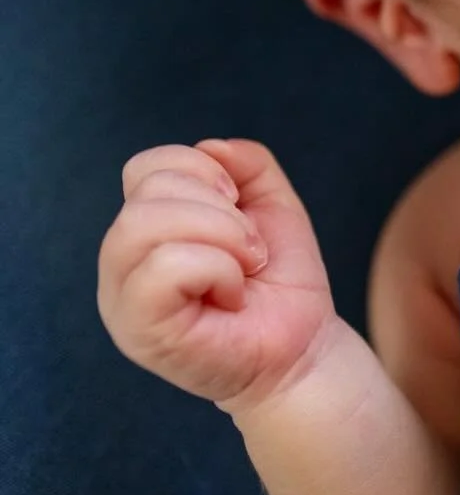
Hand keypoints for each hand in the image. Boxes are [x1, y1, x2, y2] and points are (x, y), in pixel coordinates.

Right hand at [97, 138, 338, 414]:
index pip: (145, 167)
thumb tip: (212, 147)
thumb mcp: (272, 206)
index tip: (238, 204)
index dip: (202, 170)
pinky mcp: (139, 330)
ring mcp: (122, 299)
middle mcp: (121, 263)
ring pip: (145, 223)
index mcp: (145, 230)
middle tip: (249, 248)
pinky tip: (232, 294)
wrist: (303, 347)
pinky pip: (163, 267)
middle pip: (148, 191)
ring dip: (221, 236)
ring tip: (244, 268)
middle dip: (220, 208)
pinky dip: (216, 268)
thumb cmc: (279, 281)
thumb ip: (248, 165)